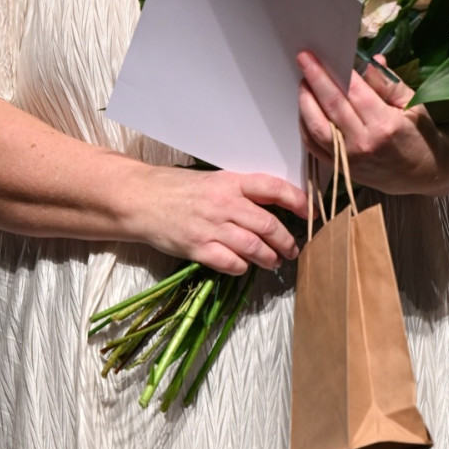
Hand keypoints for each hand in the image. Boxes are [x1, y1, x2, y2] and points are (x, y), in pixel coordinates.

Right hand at [133, 165, 307, 274]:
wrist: (140, 199)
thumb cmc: (176, 189)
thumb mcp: (211, 181)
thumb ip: (239, 191)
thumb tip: (270, 204)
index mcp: (230, 182)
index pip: (273, 189)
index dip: (297, 201)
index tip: (308, 212)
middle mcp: (224, 204)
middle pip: (269, 224)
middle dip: (286, 241)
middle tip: (292, 249)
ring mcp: (211, 227)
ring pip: (254, 247)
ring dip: (270, 258)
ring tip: (274, 262)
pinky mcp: (198, 248)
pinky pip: (231, 263)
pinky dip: (242, 267)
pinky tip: (244, 266)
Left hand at [297, 52, 448, 195]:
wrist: (425, 174)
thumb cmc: (421, 136)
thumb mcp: (413, 105)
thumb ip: (388, 84)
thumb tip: (369, 62)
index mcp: (385, 125)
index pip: (354, 92)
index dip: (336, 72)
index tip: (322, 57)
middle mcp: (364, 144)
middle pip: (332, 106)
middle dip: (315, 80)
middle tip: (304, 60)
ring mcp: (350, 159)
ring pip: (317, 128)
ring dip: (305, 103)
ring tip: (303, 83)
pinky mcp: (342, 169)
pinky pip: (315, 147)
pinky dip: (305, 127)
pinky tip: (305, 110)